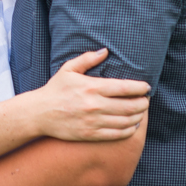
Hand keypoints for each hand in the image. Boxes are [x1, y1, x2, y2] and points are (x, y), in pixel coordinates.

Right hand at [26, 49, 149, 141]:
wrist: (39, 113)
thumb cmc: (55, 89)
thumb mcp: (68, 69)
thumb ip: (87, 59)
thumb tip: (105, 51)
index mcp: (91, 87)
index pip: (124, 88)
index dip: (139, 88)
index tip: (146, 87)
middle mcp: (95, 105)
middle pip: (129, 106)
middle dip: (143, 103)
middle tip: (146, 100)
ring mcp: (94, 121)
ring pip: (126, 121)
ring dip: (138, 116)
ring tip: (141, 112)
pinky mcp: (91, 134)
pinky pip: (117, 134)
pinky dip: (129, 130)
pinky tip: (132, 125)